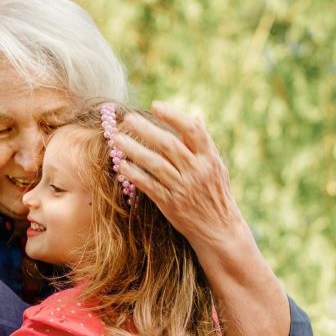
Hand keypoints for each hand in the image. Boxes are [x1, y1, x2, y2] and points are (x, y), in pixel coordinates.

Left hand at [112, 102, 244, 248]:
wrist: (219, 230)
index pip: (192, 131)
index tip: (156, 106)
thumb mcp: (217, 167)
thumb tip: (195, 116)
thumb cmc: (216, 194)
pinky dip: (134, 174)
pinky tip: (122, 165)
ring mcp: (182, 187)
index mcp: (209, 158)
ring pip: (155, 164)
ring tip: (116, 139)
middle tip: (128, 118)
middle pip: (168, 145)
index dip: (173, 116)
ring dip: (134, 150)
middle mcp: (196, 171)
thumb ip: (203, 144)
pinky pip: (149, 185)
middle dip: (146, 130)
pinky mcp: (170, 204)